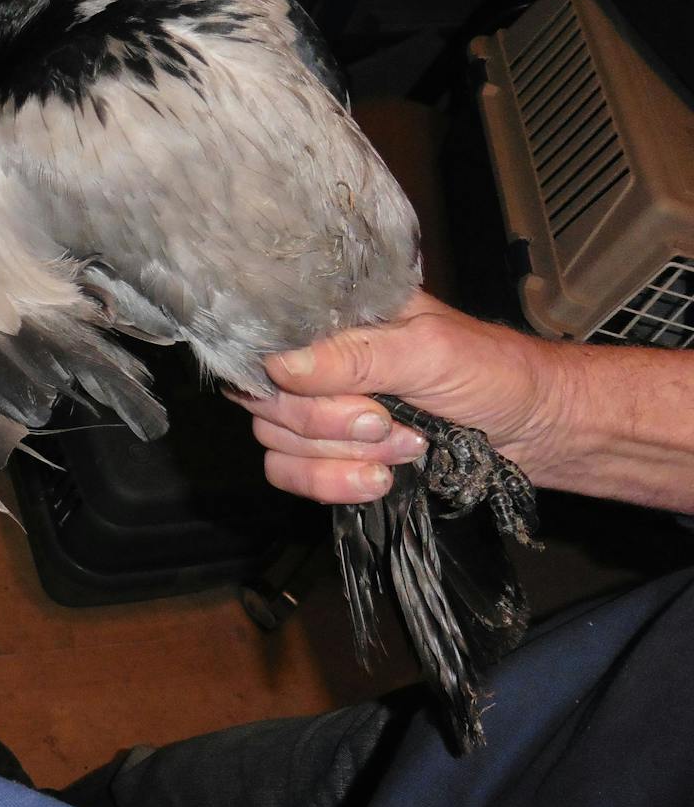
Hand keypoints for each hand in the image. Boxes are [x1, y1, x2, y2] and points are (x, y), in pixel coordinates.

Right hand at [233, 291, 568, 504]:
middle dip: (332, 427)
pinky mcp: (332, 455)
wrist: (539, 431)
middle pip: (269, 404)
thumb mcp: (431, 351)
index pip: (267, 348)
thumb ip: (356, 356)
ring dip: (341, 459)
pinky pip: (290, 475)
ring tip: (404, 450)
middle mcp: (319, 363)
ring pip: (277, 444)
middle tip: (391, 423)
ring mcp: (323, 412)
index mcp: (336, 321)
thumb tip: (280, 365)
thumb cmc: (497, 375)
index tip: (358, 400)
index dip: (294, 385)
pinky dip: (331, 485)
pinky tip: (377, 482)